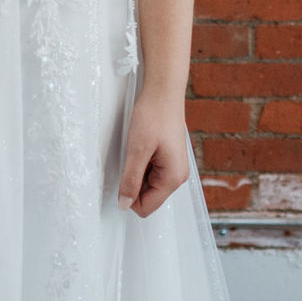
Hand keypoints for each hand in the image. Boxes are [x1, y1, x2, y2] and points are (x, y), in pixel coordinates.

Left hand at [117, 89, 190, 218]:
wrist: (164, 92)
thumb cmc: (155, 115)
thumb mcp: (137, 150)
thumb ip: (130, 180)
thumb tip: (124, 204)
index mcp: (173, 178)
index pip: (146, 207)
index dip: (129, 196)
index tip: (123, 175)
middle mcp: (177, 177)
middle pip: (147, 197)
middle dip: (133, 182)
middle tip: (132, 158)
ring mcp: (175, 168)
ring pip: (147, 185)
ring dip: (137, 172)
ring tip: (138, 149)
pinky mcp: (170, 160)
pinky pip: (151, 173)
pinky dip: (142, 164)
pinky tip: (142, 147)